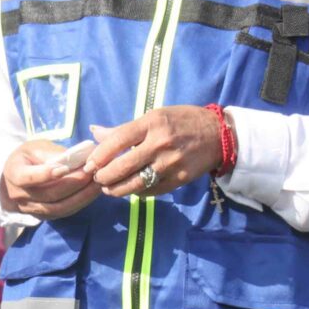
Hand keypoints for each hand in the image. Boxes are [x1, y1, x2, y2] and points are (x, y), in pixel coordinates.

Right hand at [0, 139, 100, 219]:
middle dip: (73, 183)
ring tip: (97, 184)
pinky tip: (92, 192)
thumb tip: (80, 158)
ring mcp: (31, 209)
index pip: (27, 178)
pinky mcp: (43, 216)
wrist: (15, 179)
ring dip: (81, 196)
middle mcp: (19, 195)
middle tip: (92, 172)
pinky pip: (63, 212)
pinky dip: (80, 203)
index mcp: (13, 173)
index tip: (64, 168)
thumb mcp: (36, 148)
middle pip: (49, 194)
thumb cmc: (28, 158)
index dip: (45, 175)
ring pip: (59, 207)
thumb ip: (53, 154)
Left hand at [87, 106, 225, 197]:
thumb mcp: (154, 116)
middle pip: (123, 166)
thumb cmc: (181, 121)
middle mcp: (160, 143)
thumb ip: (124, 129)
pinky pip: (151, 191)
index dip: (99, 156)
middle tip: (97, 179)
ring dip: (117, 189)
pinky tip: (131, 189)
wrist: (218, 135)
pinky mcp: (179, 179)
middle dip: (104, 176)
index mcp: (152, 123)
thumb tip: (95, 132)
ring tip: (108, 189)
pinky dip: (137, 192)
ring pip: (135, 183)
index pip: (117, 141)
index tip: (89, 165)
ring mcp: (170, 163)